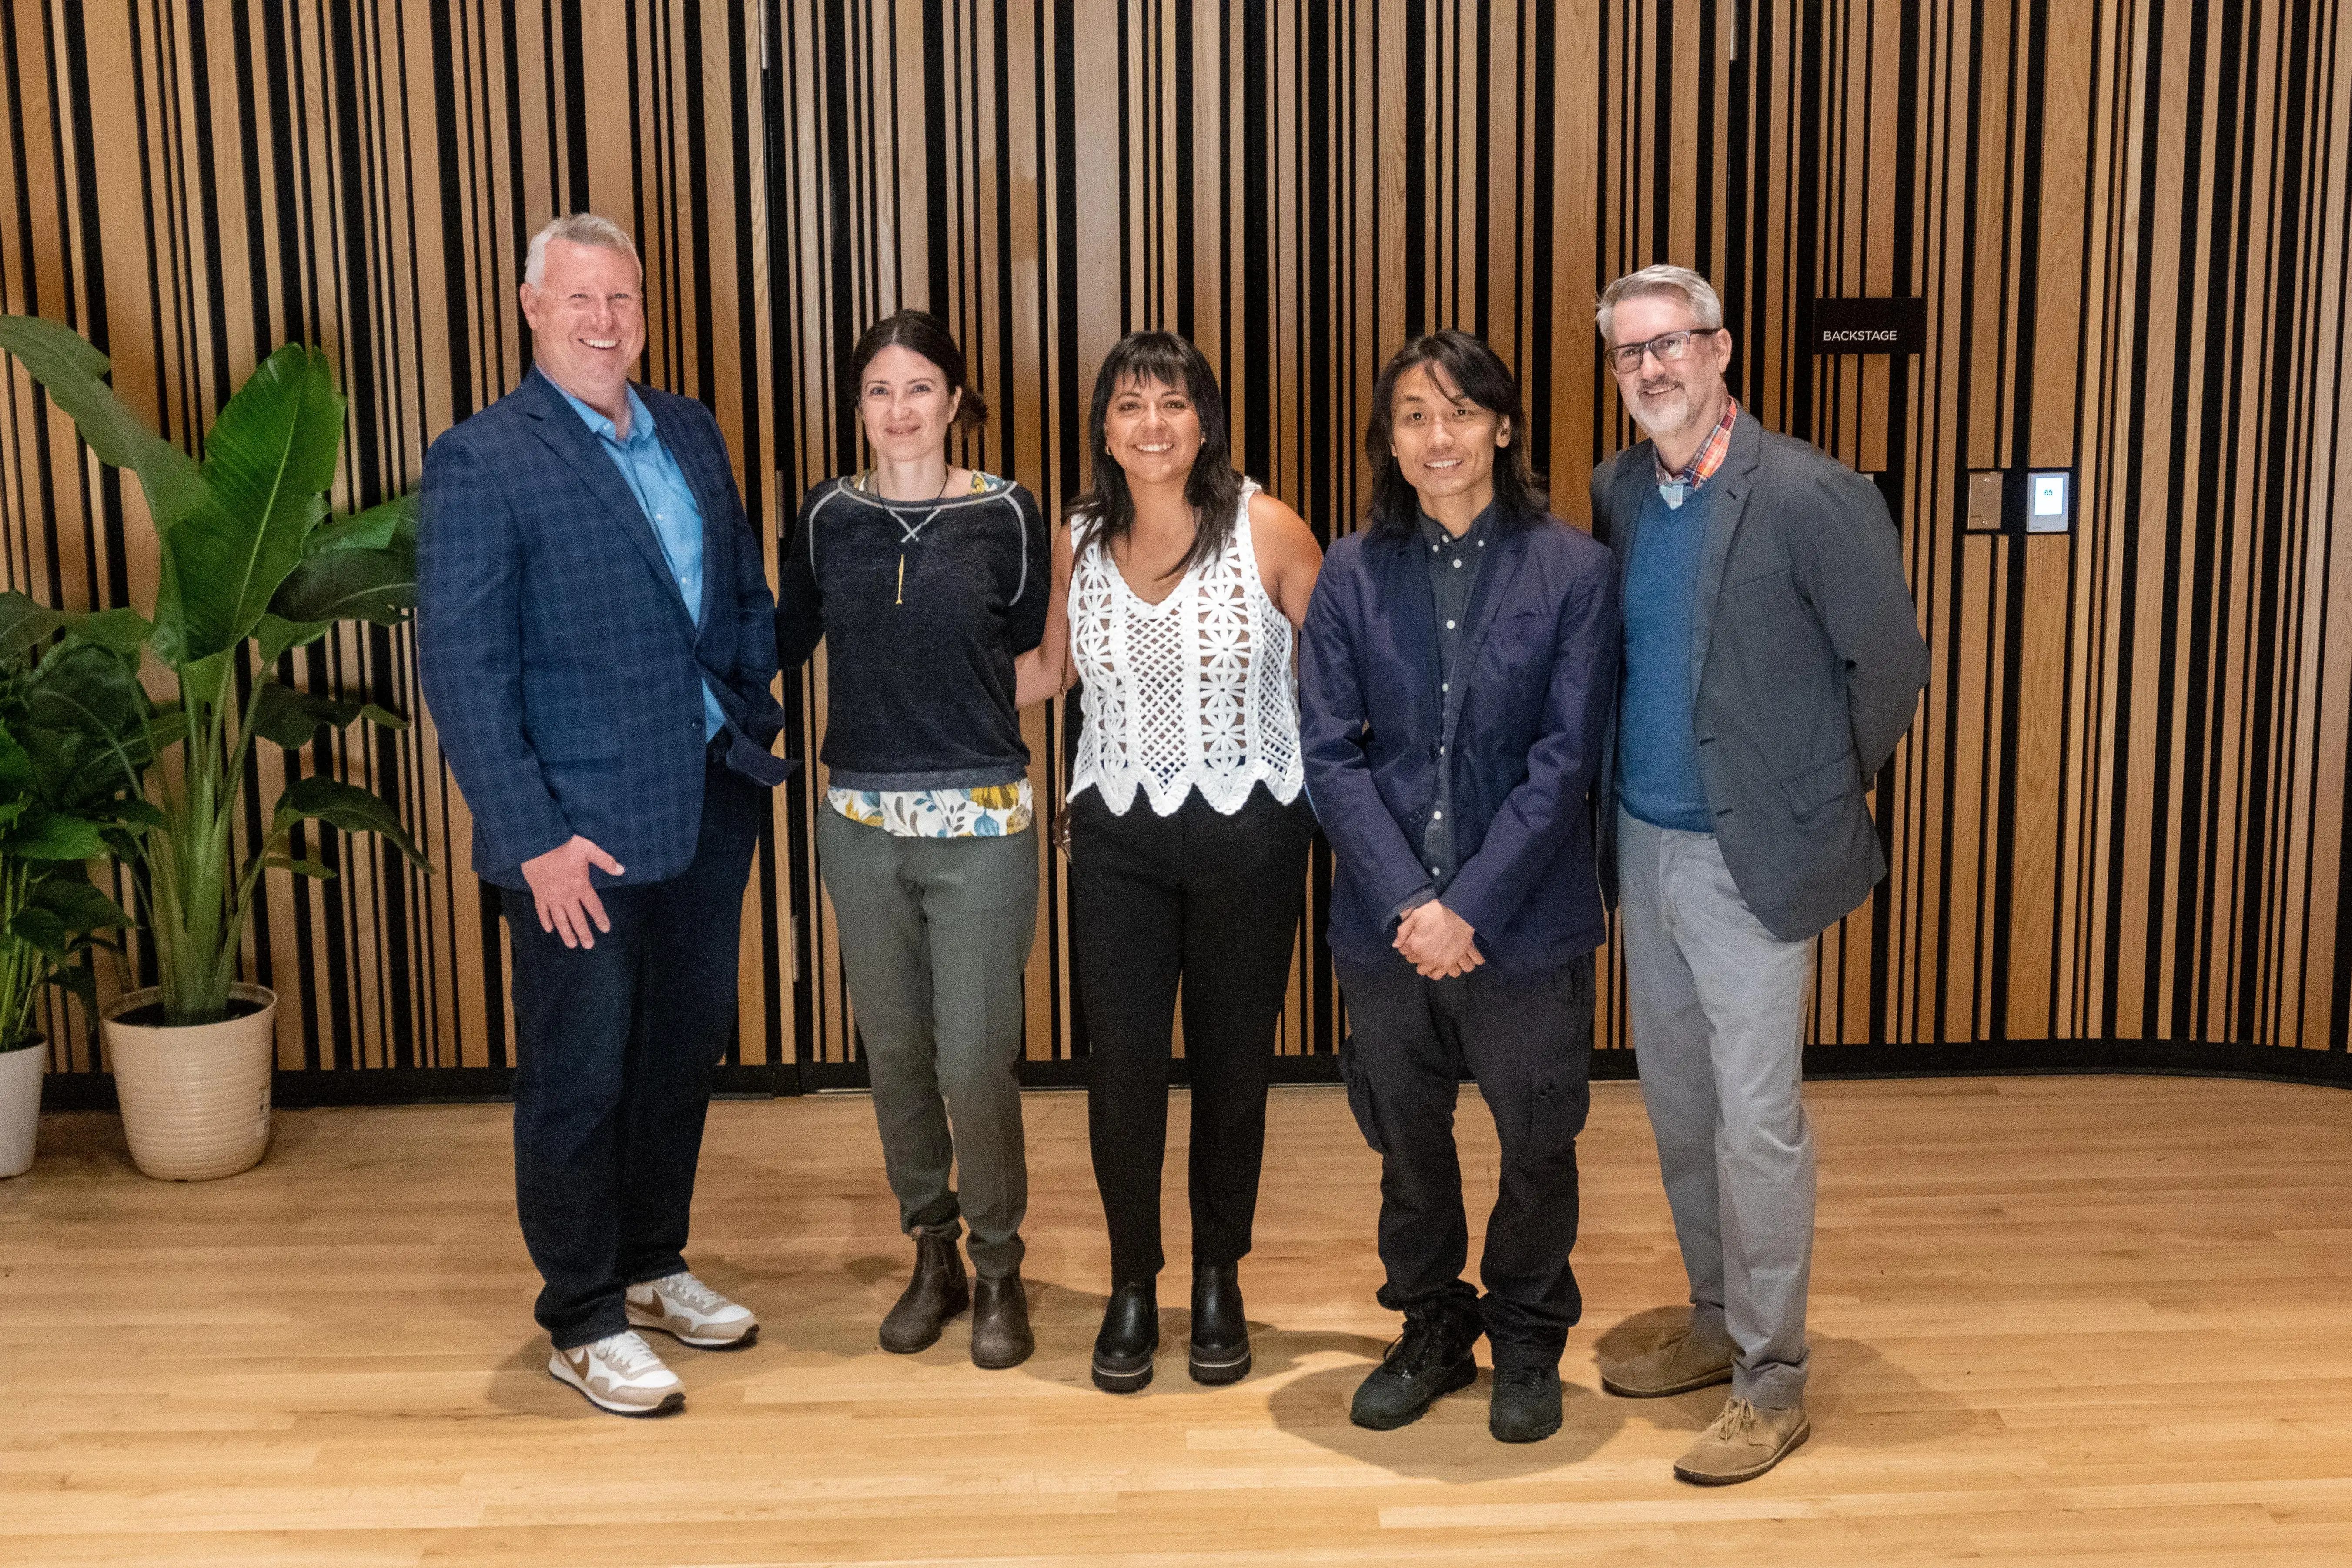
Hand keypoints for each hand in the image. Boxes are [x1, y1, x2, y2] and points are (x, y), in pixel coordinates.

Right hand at [520, 835, 624, 949]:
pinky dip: (545, 921)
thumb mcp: (588, 849)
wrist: (537, 843)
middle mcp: (567, 895)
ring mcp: (551, 896)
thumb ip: (605, 861)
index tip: (605, 929)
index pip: (593, 906)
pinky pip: (542, 911)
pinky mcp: (538, 893)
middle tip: (589, 945)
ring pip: (560, 919)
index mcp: (580, 886)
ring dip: (566, 933)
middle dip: (584, 933)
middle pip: (577, 918)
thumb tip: (622, 870)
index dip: (600, 918)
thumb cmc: (563, 845)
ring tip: (572, 945)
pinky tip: (549, 929)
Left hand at [1394, 899, 1482, 977]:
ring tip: (1429, 954)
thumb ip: (1403, 930)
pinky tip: (1435, 964)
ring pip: (1422, 970)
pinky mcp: (1448, 964)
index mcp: (1413, 944)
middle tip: (1423, 943)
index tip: (1414, 938)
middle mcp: (1423, 955)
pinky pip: (1436, 975)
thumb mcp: (1416, 915)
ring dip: (1423, 963)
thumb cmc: (1437, 912)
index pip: (1403, 950)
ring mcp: (1436, 961)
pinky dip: (1434, 971)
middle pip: (1412, 959)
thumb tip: (1396, 945)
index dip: (1408, 943)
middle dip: (1414, 952)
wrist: (1460, 915)